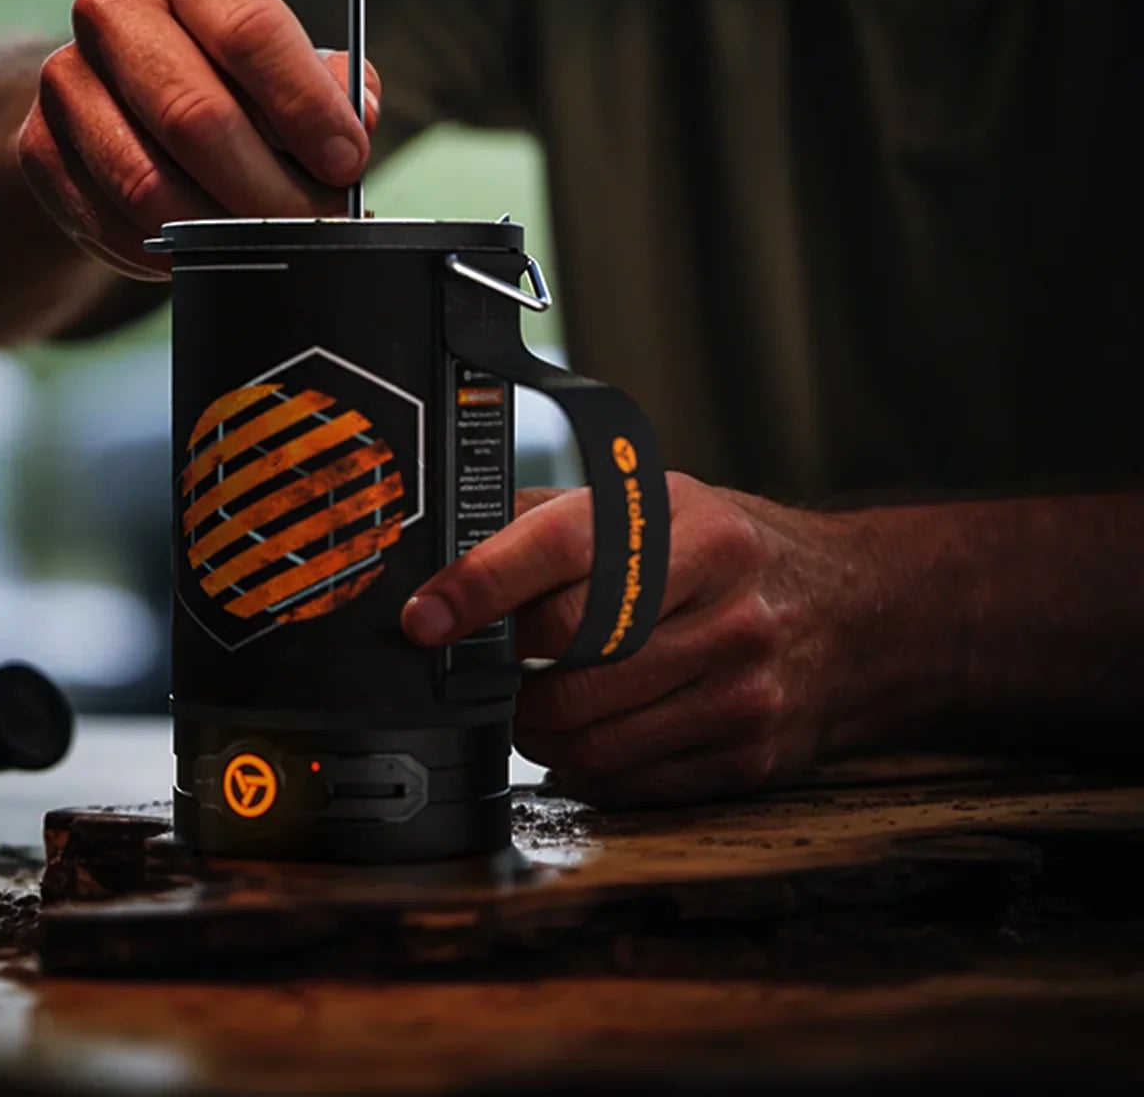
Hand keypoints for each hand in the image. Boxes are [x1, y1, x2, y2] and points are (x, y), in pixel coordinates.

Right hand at [18, 0, 380, 277]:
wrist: (126, 105)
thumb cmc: (237, 82)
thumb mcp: (294, 67)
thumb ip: (336, 87)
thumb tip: (358, 119)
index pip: (250, 32)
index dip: (306, 109)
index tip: (347, 165)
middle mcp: (115, 9)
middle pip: (196, 115)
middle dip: (269, 188)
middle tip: (315, 224)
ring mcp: (65, 78)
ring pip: (148, 181)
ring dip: (220, 230)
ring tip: (267, 243)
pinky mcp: (38, 147)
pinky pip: (111, 220)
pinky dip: (170, 249)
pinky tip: (205, 249)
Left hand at [402, 474, 875, 806]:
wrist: (859, 614)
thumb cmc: (732, 554)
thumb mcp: (660, 505)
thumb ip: (555, 518)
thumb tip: (447, 547)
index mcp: (689, 523)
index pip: (563, 549)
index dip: (480, 585)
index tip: (425, 618)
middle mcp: (724, 600)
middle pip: (567, 649)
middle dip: (506, 665)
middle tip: (489, 664)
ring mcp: (742, 683)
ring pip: (587, 728)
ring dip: (534, 726)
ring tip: (534, 702)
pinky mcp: (748, 752)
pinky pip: (624, 778)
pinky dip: (582, 764)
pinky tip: (588, 734)